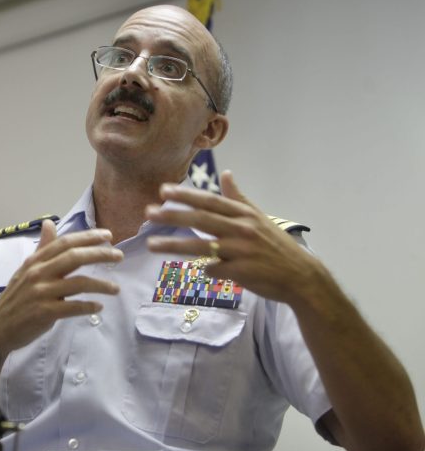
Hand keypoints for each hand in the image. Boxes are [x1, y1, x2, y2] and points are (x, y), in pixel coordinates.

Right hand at [0, 220, 121, 356]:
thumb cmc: (15, 299)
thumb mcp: (25, 270)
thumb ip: (42, 249)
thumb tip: (49, 223)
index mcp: (35, 261)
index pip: (65, 243)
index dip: (88, 237)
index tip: (108, 236)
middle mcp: (38, 273)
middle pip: (75, 257)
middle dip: (100, 254)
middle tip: (119, 256)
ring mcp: (41, 293)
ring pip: (79, 283)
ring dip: (101, 285)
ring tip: (116, 289)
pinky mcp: (44, 312)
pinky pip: (73, 307)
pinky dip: (88, 306)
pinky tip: (98, 307)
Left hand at [145, 170, 323, 304]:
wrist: (301, 277)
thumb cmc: (277, 246)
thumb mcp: (260, 218)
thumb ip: (239, 198)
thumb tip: (227, 174)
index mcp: (244, 215)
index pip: (210, 202)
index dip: (187, 196)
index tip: (164, 190)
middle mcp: (242, 229)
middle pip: (202, 220)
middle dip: (173, 215)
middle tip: (149, 212)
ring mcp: (242, 251)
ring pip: (202, 246)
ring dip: (174, 245)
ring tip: (152, 244)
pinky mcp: (243, 272)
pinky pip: (215, 269)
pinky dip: (206, 269)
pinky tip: (201, 270)